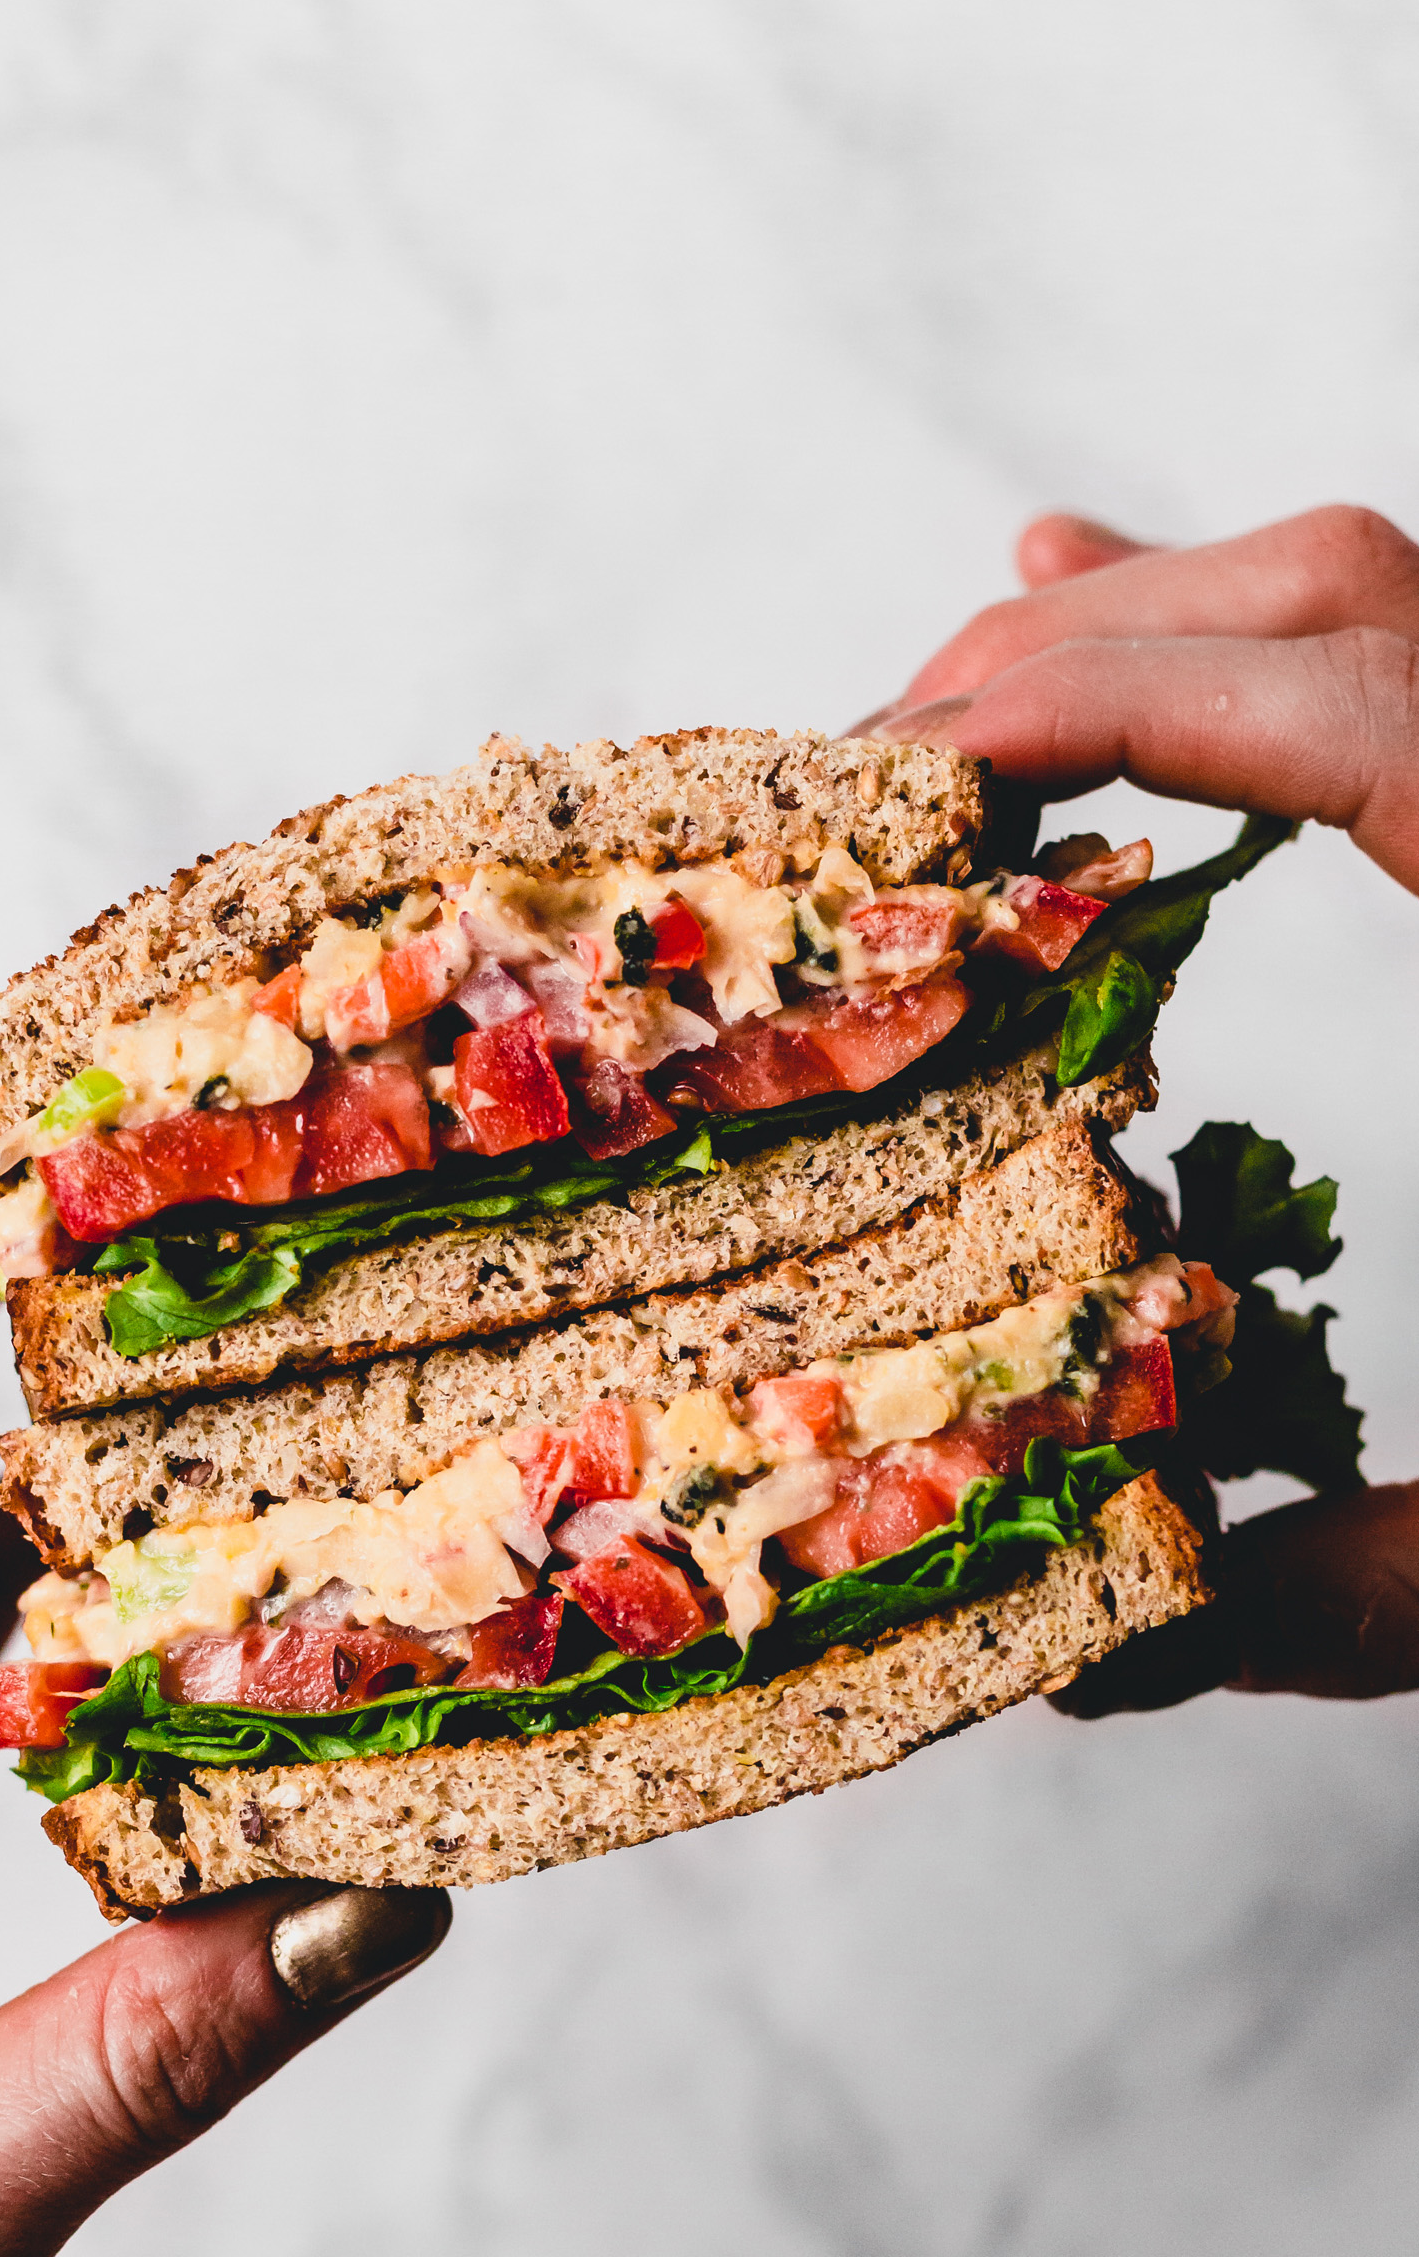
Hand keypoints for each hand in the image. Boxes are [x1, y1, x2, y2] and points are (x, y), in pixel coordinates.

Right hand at [877, 505, 1418, 1710]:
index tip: (911, 777)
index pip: (1350, 709)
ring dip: (1162, 628)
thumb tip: (1096, 1662)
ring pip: (1388, 598)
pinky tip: (1137, 627)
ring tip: (969, 716)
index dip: (1103, 699)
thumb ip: (1353, 1602)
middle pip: (1345, 593)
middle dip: (1082, 649)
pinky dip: (1262, 647)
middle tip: (888, 774)